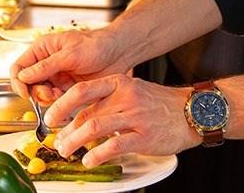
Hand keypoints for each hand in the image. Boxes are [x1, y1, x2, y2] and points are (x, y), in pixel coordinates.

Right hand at [9, 29, 131, 101]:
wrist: (118, 54)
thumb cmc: (96, 45)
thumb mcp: (70, 54)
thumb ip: (46, 66)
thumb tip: (24, 77)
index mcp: (42, 50)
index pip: (19, 67)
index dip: (18, 82)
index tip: (25, 93)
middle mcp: (46, 64)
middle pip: (27, 84)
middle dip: (35, 92)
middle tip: (50, 94)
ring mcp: (56, 77)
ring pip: (40, 94)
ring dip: (47, 99)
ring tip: (59, 96)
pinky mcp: (66, 89)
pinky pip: (54, 101)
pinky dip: (57, 103)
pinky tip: (67, 100)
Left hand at [48, 75, 198, 166]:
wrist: (192, 111)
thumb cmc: (159, 104)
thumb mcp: (132, 91)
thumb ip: (107, 100)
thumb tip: (79, 115)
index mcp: (119, 83)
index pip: (81, 90)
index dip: (61, 104)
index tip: (51, 117)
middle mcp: (125, 97)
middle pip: (85, 113)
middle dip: (66, 131)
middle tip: (58, 141)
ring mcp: (135, 116)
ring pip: (94, 129)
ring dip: (74, 142)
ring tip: (67, 151)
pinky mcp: (144, 136)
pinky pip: (113, 146)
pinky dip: (96, 155)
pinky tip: (89, 160)